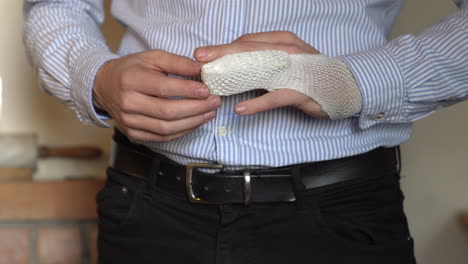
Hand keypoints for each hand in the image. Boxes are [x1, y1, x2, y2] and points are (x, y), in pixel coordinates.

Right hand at [93, 50, 220, 141]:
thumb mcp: (152, 57)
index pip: (163, 88)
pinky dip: (183, 131)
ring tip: (210, 112)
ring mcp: (130, 122)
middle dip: (196, 108)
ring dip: (193, 122)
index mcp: (130, 80)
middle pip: (167, 111)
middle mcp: (128, 103)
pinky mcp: (134, 134)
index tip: (207, 90)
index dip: (187, 90)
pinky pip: (163, 137)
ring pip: (166, 128)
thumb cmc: (132, 70)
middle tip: (214, 102)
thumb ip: (177, 63)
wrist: (105, 86)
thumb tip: (201, 68)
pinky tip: (196, 122)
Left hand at [194, 31, 327, 118]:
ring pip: (259, 69)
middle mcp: (287, 50)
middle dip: (221, 54)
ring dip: (233, 75)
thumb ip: (264, 59)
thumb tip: (234, 64)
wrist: (344, 87)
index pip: (247, 41)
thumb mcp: (286, 60)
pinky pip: (275, 97)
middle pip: (248, 50)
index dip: (223, 46)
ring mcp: (294, 70)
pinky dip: (257, 104)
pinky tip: (241, 110)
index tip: (202, 54)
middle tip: (199, 61)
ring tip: (213, 83)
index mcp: (282, 40)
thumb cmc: (310, 74)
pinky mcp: (300, 91)